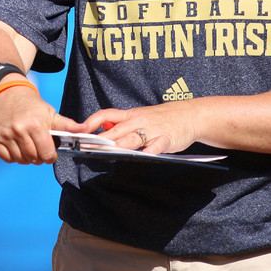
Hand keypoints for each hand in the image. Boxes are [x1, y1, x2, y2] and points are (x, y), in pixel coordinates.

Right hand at [0, 85, 84, 164]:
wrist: (6, 92)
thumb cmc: (31, 104)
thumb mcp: (50, 112)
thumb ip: (67, 125)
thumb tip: (85, 129)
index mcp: (36, 124)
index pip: (46, 154)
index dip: (50, 156)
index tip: (49, 152)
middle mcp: (19, 130)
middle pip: (33, 158)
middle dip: (38, 156)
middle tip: (37, 147)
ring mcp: (5, 134)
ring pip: (20, 160)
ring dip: (25, 157)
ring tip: (27, 145)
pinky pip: (6, 158)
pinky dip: (12, 156)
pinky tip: (16, 146)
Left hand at [82, 102, 201, 154]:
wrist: (190, 114)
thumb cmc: (163, 117)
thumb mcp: (139, 115)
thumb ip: (121, 122)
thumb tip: (102, 127)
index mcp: (131, 115)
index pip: (106, 114)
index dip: (92, 121)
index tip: (80, 130)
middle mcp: (139, 121)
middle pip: (116, 129)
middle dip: (101, 139)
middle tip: (87, 147)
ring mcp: (153, 130)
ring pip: (134, 137)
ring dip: (120, 144)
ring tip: (108, 151)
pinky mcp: (167, 138)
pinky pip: (157, 145)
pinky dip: (151, 150)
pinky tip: (145, 156)